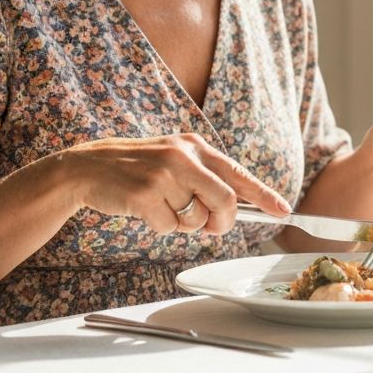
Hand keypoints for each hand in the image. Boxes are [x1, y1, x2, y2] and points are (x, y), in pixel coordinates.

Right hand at [62, 133, 291, 234]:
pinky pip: (170, 228)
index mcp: (194, 145)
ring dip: (185, 225)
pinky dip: (162, 228)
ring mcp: (163, 174)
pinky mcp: (145, 195)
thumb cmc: (137, 169)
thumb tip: (234, 209)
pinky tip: (145, 210)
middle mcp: (183, 156)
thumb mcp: (173, 160)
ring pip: (196, 219)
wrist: (88, 168)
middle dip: (223, 223)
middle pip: (225, 201)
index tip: (283, 210)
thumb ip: (204, 178)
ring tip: (164, 207)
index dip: (264, 194)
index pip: (238, 172)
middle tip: (212, 228)